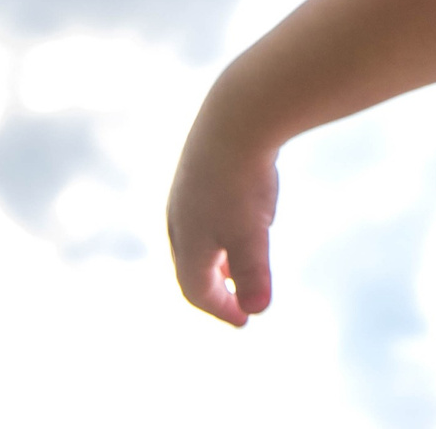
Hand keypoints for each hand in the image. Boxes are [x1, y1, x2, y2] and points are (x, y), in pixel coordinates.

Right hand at [165, 97, 280, 326]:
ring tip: (235, 266)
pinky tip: (240, 216)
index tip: (244, 320)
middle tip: (234, 301)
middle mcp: (178, 218)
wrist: (237, 114)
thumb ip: (253, 274)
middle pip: (190, 265)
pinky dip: (218, 226)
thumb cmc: (242, 180)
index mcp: (186, 241)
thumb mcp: (252, 233)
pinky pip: (203, 207)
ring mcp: (186, 189)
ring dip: (214, 257)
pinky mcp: (199, 165)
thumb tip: (257, 309)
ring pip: (195, 235)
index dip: (220, 309)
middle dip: (211, 287)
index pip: (196, 290)